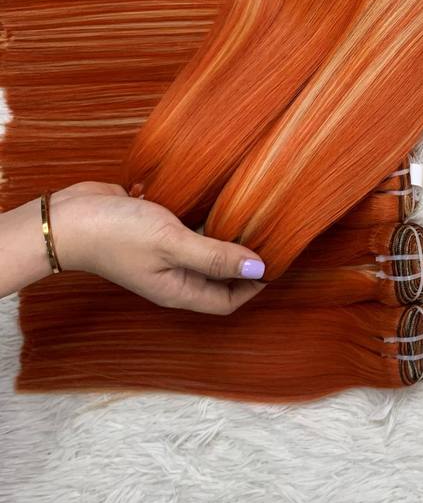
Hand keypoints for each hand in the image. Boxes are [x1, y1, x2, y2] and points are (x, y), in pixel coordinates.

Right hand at [51, 182, 265, 313]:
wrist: (64, 217)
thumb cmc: (115, 234)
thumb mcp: (172, 244)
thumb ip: (215, 257)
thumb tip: (260, 268)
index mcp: (178, 289)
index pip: (227, 301)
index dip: (254, 286)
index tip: (278, 261)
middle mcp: (174, 276)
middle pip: (220, 278)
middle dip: (245, 262)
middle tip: (271, 235)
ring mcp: (163, 254)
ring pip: (206, 252)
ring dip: (227, 238)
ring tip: (253, 216)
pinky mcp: (155, 231)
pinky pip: (189, 231)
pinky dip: (206, 220)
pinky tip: (220, 201)